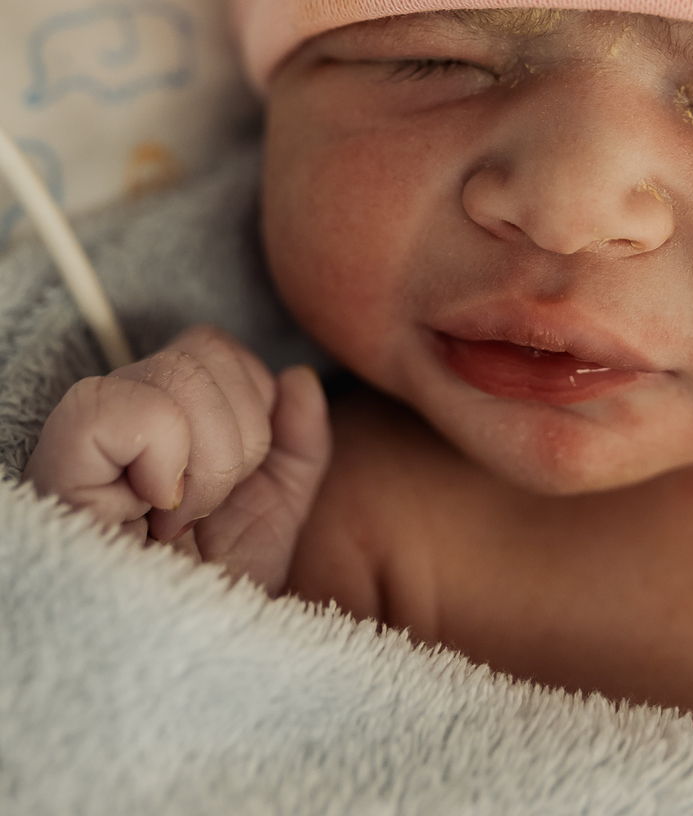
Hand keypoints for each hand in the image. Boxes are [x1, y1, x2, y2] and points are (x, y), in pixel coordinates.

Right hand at [21, 325, 331, 594]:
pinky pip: (125, 405)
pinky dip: (163, 458)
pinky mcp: (59, 464)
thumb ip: (297, 447)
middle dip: (236, 443)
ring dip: (206, 464)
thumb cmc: (213, 604)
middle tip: (200, 514)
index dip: (251, 408)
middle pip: (204, 349)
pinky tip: (151, 512)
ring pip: (178, 372)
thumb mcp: (272, 521)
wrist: (183, 678)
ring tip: (176, 524)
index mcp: (164, 420)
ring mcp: (85, 438)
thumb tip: (298, 378)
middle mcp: (117, 416)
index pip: (214, 348)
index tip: (225, 492)